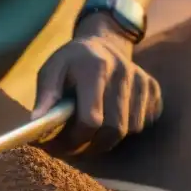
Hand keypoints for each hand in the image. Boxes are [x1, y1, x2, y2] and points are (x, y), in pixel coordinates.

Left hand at [32, 14, 162, 154]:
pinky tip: (110, 117)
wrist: (102, 43)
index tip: (60, 145)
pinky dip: (127, 128)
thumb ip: (45, 96)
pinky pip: (145, 122)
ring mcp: (141, 79)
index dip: (75, 139)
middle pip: (114, 129)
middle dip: (92, 145)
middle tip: (73, 148)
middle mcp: (123, 71)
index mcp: (95, 66)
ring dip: (108, 139)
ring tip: (88, 133)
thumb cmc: (71, 62)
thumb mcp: (51, 71)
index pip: (92, 119)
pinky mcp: (153, 88)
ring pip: (131, 129)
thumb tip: (37, 122)